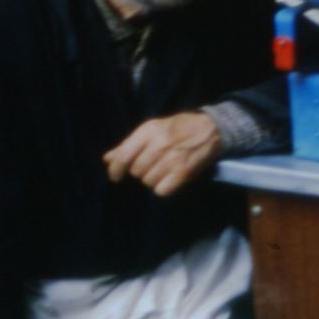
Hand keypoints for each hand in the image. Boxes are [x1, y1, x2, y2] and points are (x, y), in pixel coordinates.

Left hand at [103, 112, 223, 196]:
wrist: (211, 129)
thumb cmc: (178, 128)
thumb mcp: (152, 129)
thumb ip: (128, 144)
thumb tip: (107, 159)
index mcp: (148, 131)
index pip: (124, 156)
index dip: (115, 170)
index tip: (115, 177)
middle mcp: (159, 144)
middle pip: (136, 171)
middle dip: (140, 171)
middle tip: (151, 165)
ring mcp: (172, 159)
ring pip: (148, 181)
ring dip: (152, 179)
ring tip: (163, 170)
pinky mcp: (183, 172)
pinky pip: (161, 190)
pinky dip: (163, 188)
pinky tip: (169, 179)